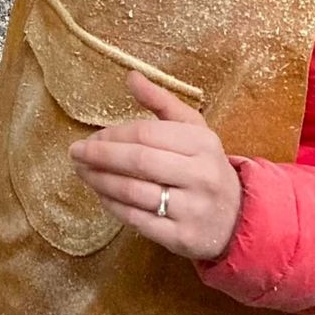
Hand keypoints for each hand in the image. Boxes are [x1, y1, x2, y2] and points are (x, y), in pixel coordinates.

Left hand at [68, 70, 241, 260]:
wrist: (239, 218)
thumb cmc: (204, 165)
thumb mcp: (193, 130)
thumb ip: (161, 102)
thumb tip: (131, 76)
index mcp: (202, 143)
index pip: (145, 134)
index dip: (112, 135)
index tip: (90, 138)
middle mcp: (201, 175)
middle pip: (137, 162)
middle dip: (99, 157)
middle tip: (74, 153)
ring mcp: (193, 209)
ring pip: (133, 192)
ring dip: (99, 181)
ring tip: (81, 172)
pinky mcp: (183, 237)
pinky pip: (137, 219)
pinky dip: (112, 205)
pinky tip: (100, 195)